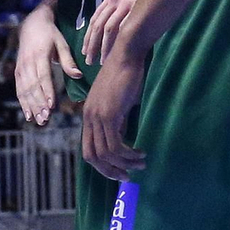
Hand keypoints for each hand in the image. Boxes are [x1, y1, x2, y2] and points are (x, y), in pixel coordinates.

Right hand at [16, 6, 77, 125]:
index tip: (51, 105)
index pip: (43, 76)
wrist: (30, 25)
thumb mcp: (62, 43)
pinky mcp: (18, 72)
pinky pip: (19, 90)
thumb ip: (68, 61)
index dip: (47, 91)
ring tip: (39, 121)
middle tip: (46, 119)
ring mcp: (21, 68)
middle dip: (39, 104)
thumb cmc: (50, 34)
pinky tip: (29, 115)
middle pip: (33, 87)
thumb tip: (78, 75)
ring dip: (31, 107)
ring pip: (25, 91)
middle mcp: (28, 63)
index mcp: (40, 55)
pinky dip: (23, 104)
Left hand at [82, 0, 144, 67]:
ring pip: (108, 28)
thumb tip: (111, 26)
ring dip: (104, 46)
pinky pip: (125, 26)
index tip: (85, 51)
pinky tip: (119, 51)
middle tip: (89, 60)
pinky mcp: (138, 6)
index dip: (88, 36)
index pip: (95, 19)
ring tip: (103, 60)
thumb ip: (119, 7)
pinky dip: (120, 40)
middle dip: (92, 45)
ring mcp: (126, 3)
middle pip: (98, 26)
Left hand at [82, 34, 146, 180]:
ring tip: (141, 162)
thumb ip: (118, 121)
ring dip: (125, 163)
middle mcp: (88, 117)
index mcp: (89, 115)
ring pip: (106, 153)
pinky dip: (128, 153)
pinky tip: (141, 151)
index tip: (120, 171)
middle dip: (110, 170)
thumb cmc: (127, 75)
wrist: (127, 54)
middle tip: (128, 176)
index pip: (88, 150)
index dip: (102, 166)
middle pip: (92, 156)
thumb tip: (124, 141)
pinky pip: (115, 144)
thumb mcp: (120, 102)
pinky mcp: (108, 114)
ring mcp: (97, 116)